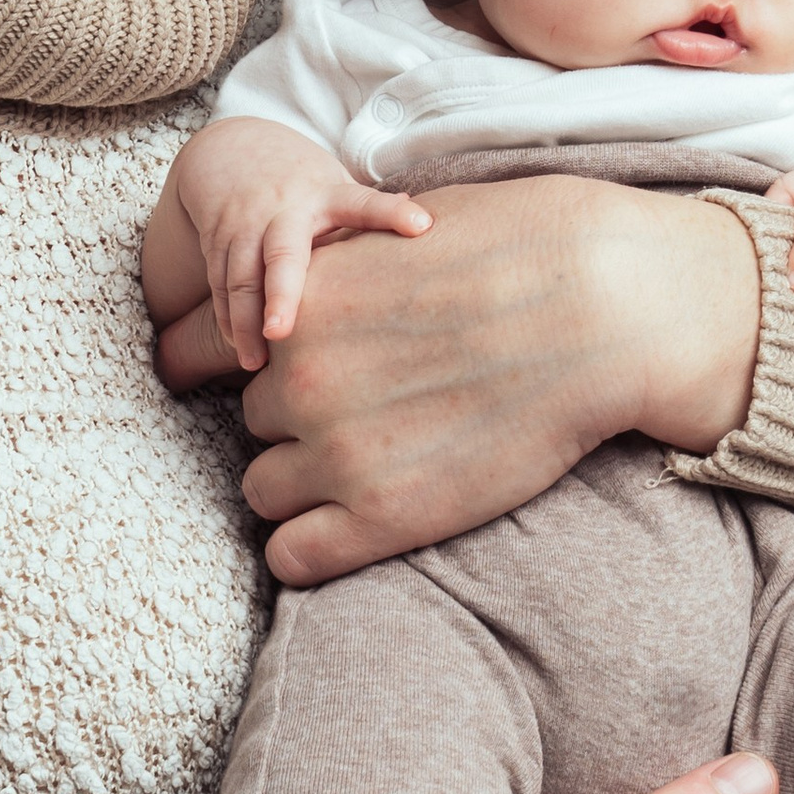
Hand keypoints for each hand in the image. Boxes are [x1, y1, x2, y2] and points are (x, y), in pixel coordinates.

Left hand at [155, 175, 761, 583]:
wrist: (604, 307)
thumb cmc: (521, 252)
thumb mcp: (397, 236)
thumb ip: (333, 270)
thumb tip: (302, 277)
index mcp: (295, 303)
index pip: (190, 348)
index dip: (222, 362)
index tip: (242, 376)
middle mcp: (297, 379)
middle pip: (248, 419)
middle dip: (292, 418)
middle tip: (363, 411)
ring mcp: (336, 453)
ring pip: (263, 490)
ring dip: (301, 483)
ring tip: (372, 466)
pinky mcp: (384, 518)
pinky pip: (291, 557)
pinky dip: (308, 548)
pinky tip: (348, 528)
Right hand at [177, 121, 431, 374]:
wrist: (231, 150)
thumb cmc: (301, 180)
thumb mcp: (336, 184)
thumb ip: (370, 213)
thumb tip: (427, 227)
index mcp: (325, 194)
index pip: (363, 204)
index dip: (392, 213)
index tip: (422, 225)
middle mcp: (282, 210)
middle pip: (282, 253)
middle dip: (280, 293)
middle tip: (280, 332)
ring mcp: (245, 225)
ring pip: (239, 277)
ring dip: (244, 322)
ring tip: (256, 363)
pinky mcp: (217, 241)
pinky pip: (219, 285)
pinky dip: (226, 318)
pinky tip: (239, 348)